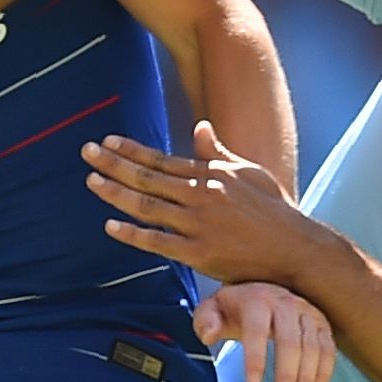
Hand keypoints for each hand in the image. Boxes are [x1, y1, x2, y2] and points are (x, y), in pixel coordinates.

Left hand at [86, 120, 333, 288]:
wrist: (294, 250)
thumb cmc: (274, 211)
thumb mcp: (249, 173)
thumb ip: (218, 153)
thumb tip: (199, 127)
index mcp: (211, 175)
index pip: (162, 159)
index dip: (132, 150)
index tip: (108, 141)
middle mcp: (201, 195)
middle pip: (148, 178)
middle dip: (113, 163)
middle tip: (87, 152)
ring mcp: (198, 224)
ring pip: (147, 206)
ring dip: (115, 193)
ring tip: (92, 181)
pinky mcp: (199, 253)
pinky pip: (157, 242)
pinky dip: (132, 233)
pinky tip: (110, 225)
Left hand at [196, 281, 334, 381]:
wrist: (262, 291)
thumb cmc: (234, 308)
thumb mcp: (212, 309)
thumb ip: (205, 321)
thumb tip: (208, 335)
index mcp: (257, 299)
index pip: (257, 328)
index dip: (256, 357)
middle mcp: (286, 303)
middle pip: (291, 341)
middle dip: (287, 376)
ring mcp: (308, 313)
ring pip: (313, 348)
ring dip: (307, 380)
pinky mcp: (321, 325)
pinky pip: (328, 351)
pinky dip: (322, 376)